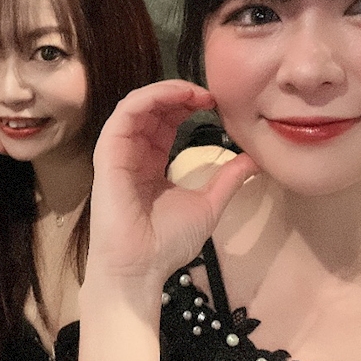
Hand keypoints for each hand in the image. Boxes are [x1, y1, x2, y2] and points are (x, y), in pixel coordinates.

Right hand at [85, 80, 258, 305]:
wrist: (140, 268)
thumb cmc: (167, 244)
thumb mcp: (208, 206)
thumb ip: (226, 181)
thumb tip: (252, 161)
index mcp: (150, 165)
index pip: (165, 124)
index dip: (187, 108)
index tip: (216, 105)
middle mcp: (132, 154)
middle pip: (152, 110)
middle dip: (180, 95)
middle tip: (210, 95)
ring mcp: (118, 153)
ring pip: (137, 105)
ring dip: (166, 91)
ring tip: (196, 92)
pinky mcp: (109, 154)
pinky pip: (125, 114)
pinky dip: (149, 97)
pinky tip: (175, 95)